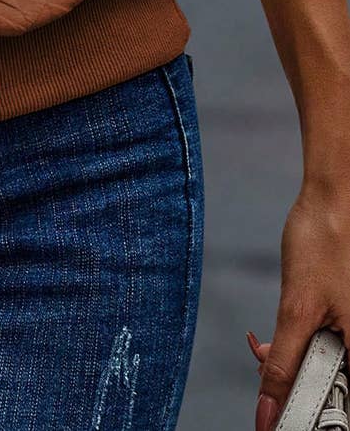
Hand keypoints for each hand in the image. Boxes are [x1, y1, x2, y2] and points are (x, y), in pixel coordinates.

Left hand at [246, 176, 349, 429]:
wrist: (332, 197)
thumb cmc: (324, 244)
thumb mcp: (296, 309)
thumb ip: (283, 363)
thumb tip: (268, 411)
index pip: (344, 408)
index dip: (312, 417)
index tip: (280, 420)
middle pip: (334, 391)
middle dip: (294, 387)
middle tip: (263, 370)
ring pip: (324, 369)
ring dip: (291, 365)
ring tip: (263, 348)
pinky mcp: (346, 319)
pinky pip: (323, 348)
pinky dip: (296, 345)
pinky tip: (270, 338)